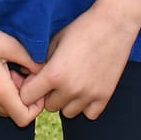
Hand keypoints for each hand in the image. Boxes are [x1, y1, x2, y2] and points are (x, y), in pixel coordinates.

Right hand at [0, 17, 41, 125]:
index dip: (35, 107)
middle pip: (13, 114)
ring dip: (7, 99)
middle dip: (21, 98)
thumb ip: (30, 61)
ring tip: (3, 73)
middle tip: (18, 75)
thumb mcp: (10, 44)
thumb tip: (43, 71)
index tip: (34, 88)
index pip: (24, 118)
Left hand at [16, 5, 136, 120]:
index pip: (27, 98)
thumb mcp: (55, 41)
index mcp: (53, 74)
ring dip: (67, 101)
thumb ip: (40, 62)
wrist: (114, 25)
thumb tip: (27, 75)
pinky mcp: (104, 97)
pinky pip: (89, 114)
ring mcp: (88, 95)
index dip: (29, 89)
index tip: (36, 80)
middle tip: (57, 80)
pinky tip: (87, 89)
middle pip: (49, 107)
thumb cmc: (81, 29)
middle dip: (50, 95)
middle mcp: (70, 89)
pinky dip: (86, 105)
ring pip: (68, 112)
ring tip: (73, 83)